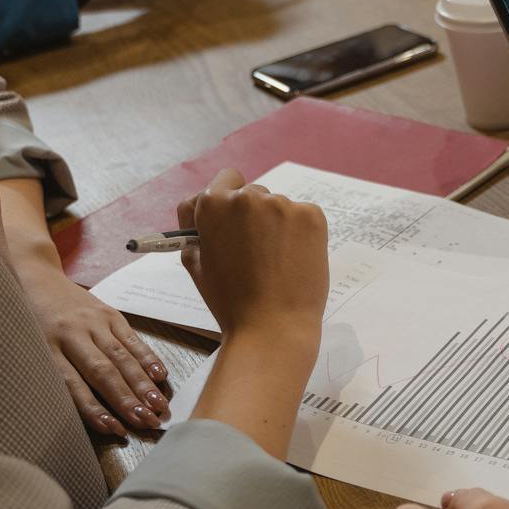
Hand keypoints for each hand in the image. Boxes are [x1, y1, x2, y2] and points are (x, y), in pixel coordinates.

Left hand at [15, 263, 169, 437]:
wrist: (34, 276)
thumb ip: (50, 374)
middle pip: (103, 371)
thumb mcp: (29, 348)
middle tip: (146, 423)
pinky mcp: (109, 312)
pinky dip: (147, 358)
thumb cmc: (29, 322)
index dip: (94, 408)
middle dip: (127, 399)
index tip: (113, 429)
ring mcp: (93, 321)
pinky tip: (161, 376)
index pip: (72, 383)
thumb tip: (78, 411)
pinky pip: (131, 338)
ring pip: (121, 356)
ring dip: (142, 384)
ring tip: (158, 407)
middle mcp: (71, 333)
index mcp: (47, 347)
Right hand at [177, 169, 329, 343]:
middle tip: (253, 250)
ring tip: (275, 261)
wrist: (272, 327)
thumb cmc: (231, 301)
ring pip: (278, 207)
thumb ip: (196, 236)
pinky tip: (294, 259)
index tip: (231, 220)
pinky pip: (303, 217)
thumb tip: (200, 222)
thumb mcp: (197, 265)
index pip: (223, 181)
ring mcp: (283, 204)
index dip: (226, 201)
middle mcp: (247, 197)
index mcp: (213, 204)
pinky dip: (300, 233)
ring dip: (276, 225)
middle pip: (252, 194)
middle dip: (251, 216)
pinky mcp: (312, 216)